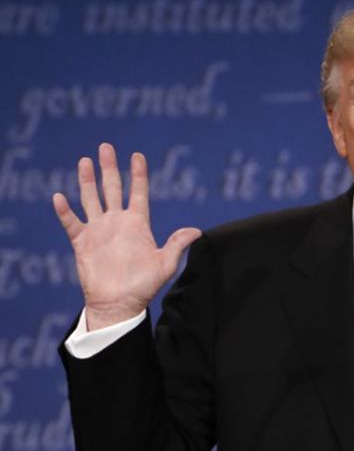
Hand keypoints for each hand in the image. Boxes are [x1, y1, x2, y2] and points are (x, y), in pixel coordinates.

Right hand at [53, 143, 200, 330]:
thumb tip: (197, 231)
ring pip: (91, 199)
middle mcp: (117, 223)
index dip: (137, 174)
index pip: (138, 193)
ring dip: (87, 180)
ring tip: (85, 161)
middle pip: (112, 189)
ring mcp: (99, 231)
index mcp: (138, 224)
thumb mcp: (165, 264)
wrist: (120, 304)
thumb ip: (177, 244)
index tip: (137, 155)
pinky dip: (65, 211)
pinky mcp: (82, 243)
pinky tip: (59, 197)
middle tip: (106, 146)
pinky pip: (71, 223)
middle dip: (109, 168)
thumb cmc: (144, 286)